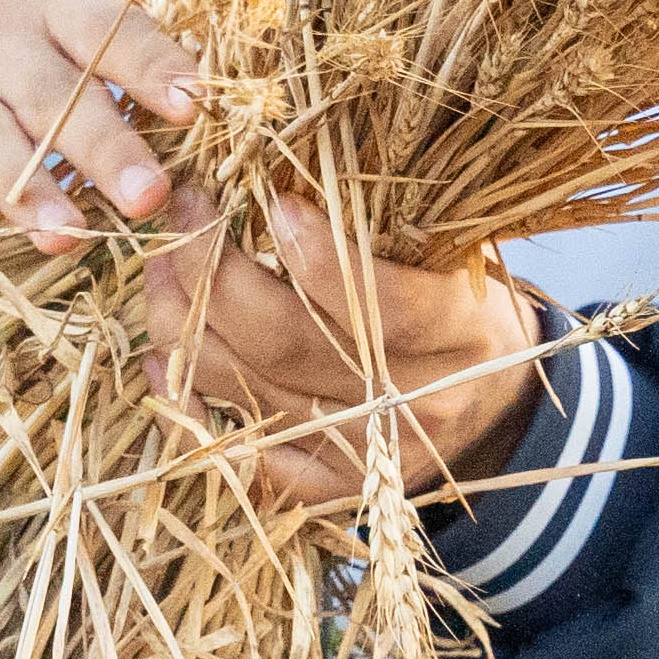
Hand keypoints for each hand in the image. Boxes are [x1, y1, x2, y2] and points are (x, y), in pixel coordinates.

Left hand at [143, 193, 543, 508]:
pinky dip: (192, 411)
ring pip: (251, 391)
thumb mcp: (458, 255)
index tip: (270, 199)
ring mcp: (371, 453)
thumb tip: (286, 169)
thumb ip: (389, 227)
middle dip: (214, 274)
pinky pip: (248, 460)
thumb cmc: (464, 309)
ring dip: (184, 327)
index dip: (316, 254)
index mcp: (461, 332)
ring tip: (158, 270)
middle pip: (289, 343)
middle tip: (182, 216)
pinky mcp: (333, 489)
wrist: (499, 410)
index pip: (382, 301)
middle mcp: (417, 401)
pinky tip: (163, 360)